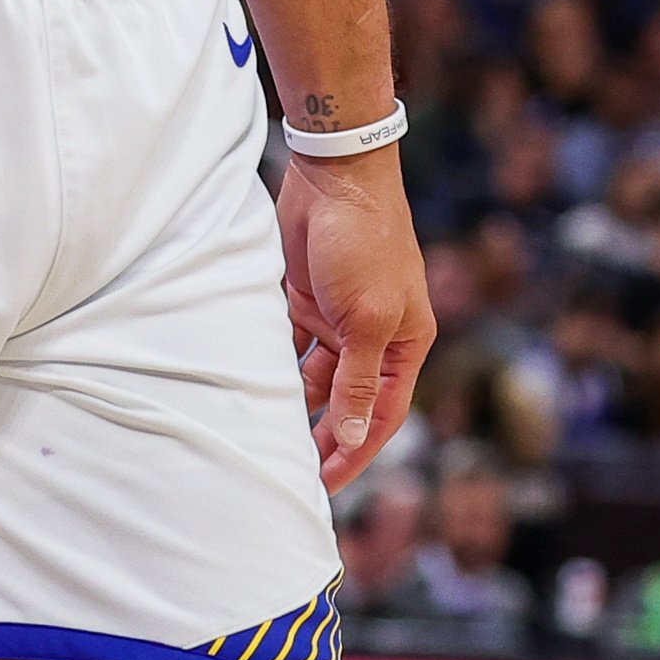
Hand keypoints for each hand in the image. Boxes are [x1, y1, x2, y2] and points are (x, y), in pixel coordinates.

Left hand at [280, 146, 432, 491]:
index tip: (326, 485)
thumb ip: (358, 381)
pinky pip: (291, 347)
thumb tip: (353, 438)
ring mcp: (339, 318)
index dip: (356, 452)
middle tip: (291, 472)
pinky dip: (276, 367)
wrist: (334, 173)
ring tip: (268, 438)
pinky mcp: (306, 298)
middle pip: (349, 402)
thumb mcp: (367, 319)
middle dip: (325, 436)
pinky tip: (254, 390)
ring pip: (318, 378)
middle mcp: (375, 336)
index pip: (381, 414)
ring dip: (298, 405)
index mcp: (405, 343)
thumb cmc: (365, 242)